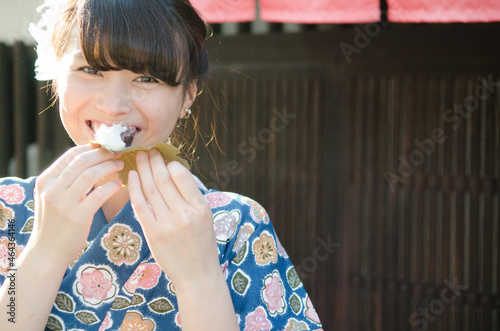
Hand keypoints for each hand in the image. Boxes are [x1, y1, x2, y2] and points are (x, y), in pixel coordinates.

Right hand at [28, 145, 123, 266]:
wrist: (47, 251)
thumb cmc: (54, 221)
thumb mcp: (50, 196)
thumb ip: (64, 178)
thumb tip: (89, 157)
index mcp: (45, 181)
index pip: (70, 155)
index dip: (91, 149)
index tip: (106, 148)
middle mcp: (52, 189)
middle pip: (82, 161)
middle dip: (103, 154)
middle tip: (118, 153)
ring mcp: (64, 203)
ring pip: (91, 174)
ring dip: (109, 166)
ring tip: (121, 165)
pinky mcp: (78, 217)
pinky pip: (99, 194)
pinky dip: (112, 185)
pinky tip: (119, 184)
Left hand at [128, 150, 219, 287]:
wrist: (196, 273)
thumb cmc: (202, 242)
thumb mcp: (205, 216)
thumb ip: (191, 196)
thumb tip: (173, 170)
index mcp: (200, 207)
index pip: (181, 176)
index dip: (170, 163)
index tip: (163, 156)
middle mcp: (184, 214)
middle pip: (163, 180)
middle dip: (154, 161)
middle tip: (147, 150)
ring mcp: (167, 224)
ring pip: (150, 189)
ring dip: (143, 170)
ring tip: (139, 158)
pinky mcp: (153, 233)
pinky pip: (140, 205)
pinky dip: (134, 188)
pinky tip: (132, 176)